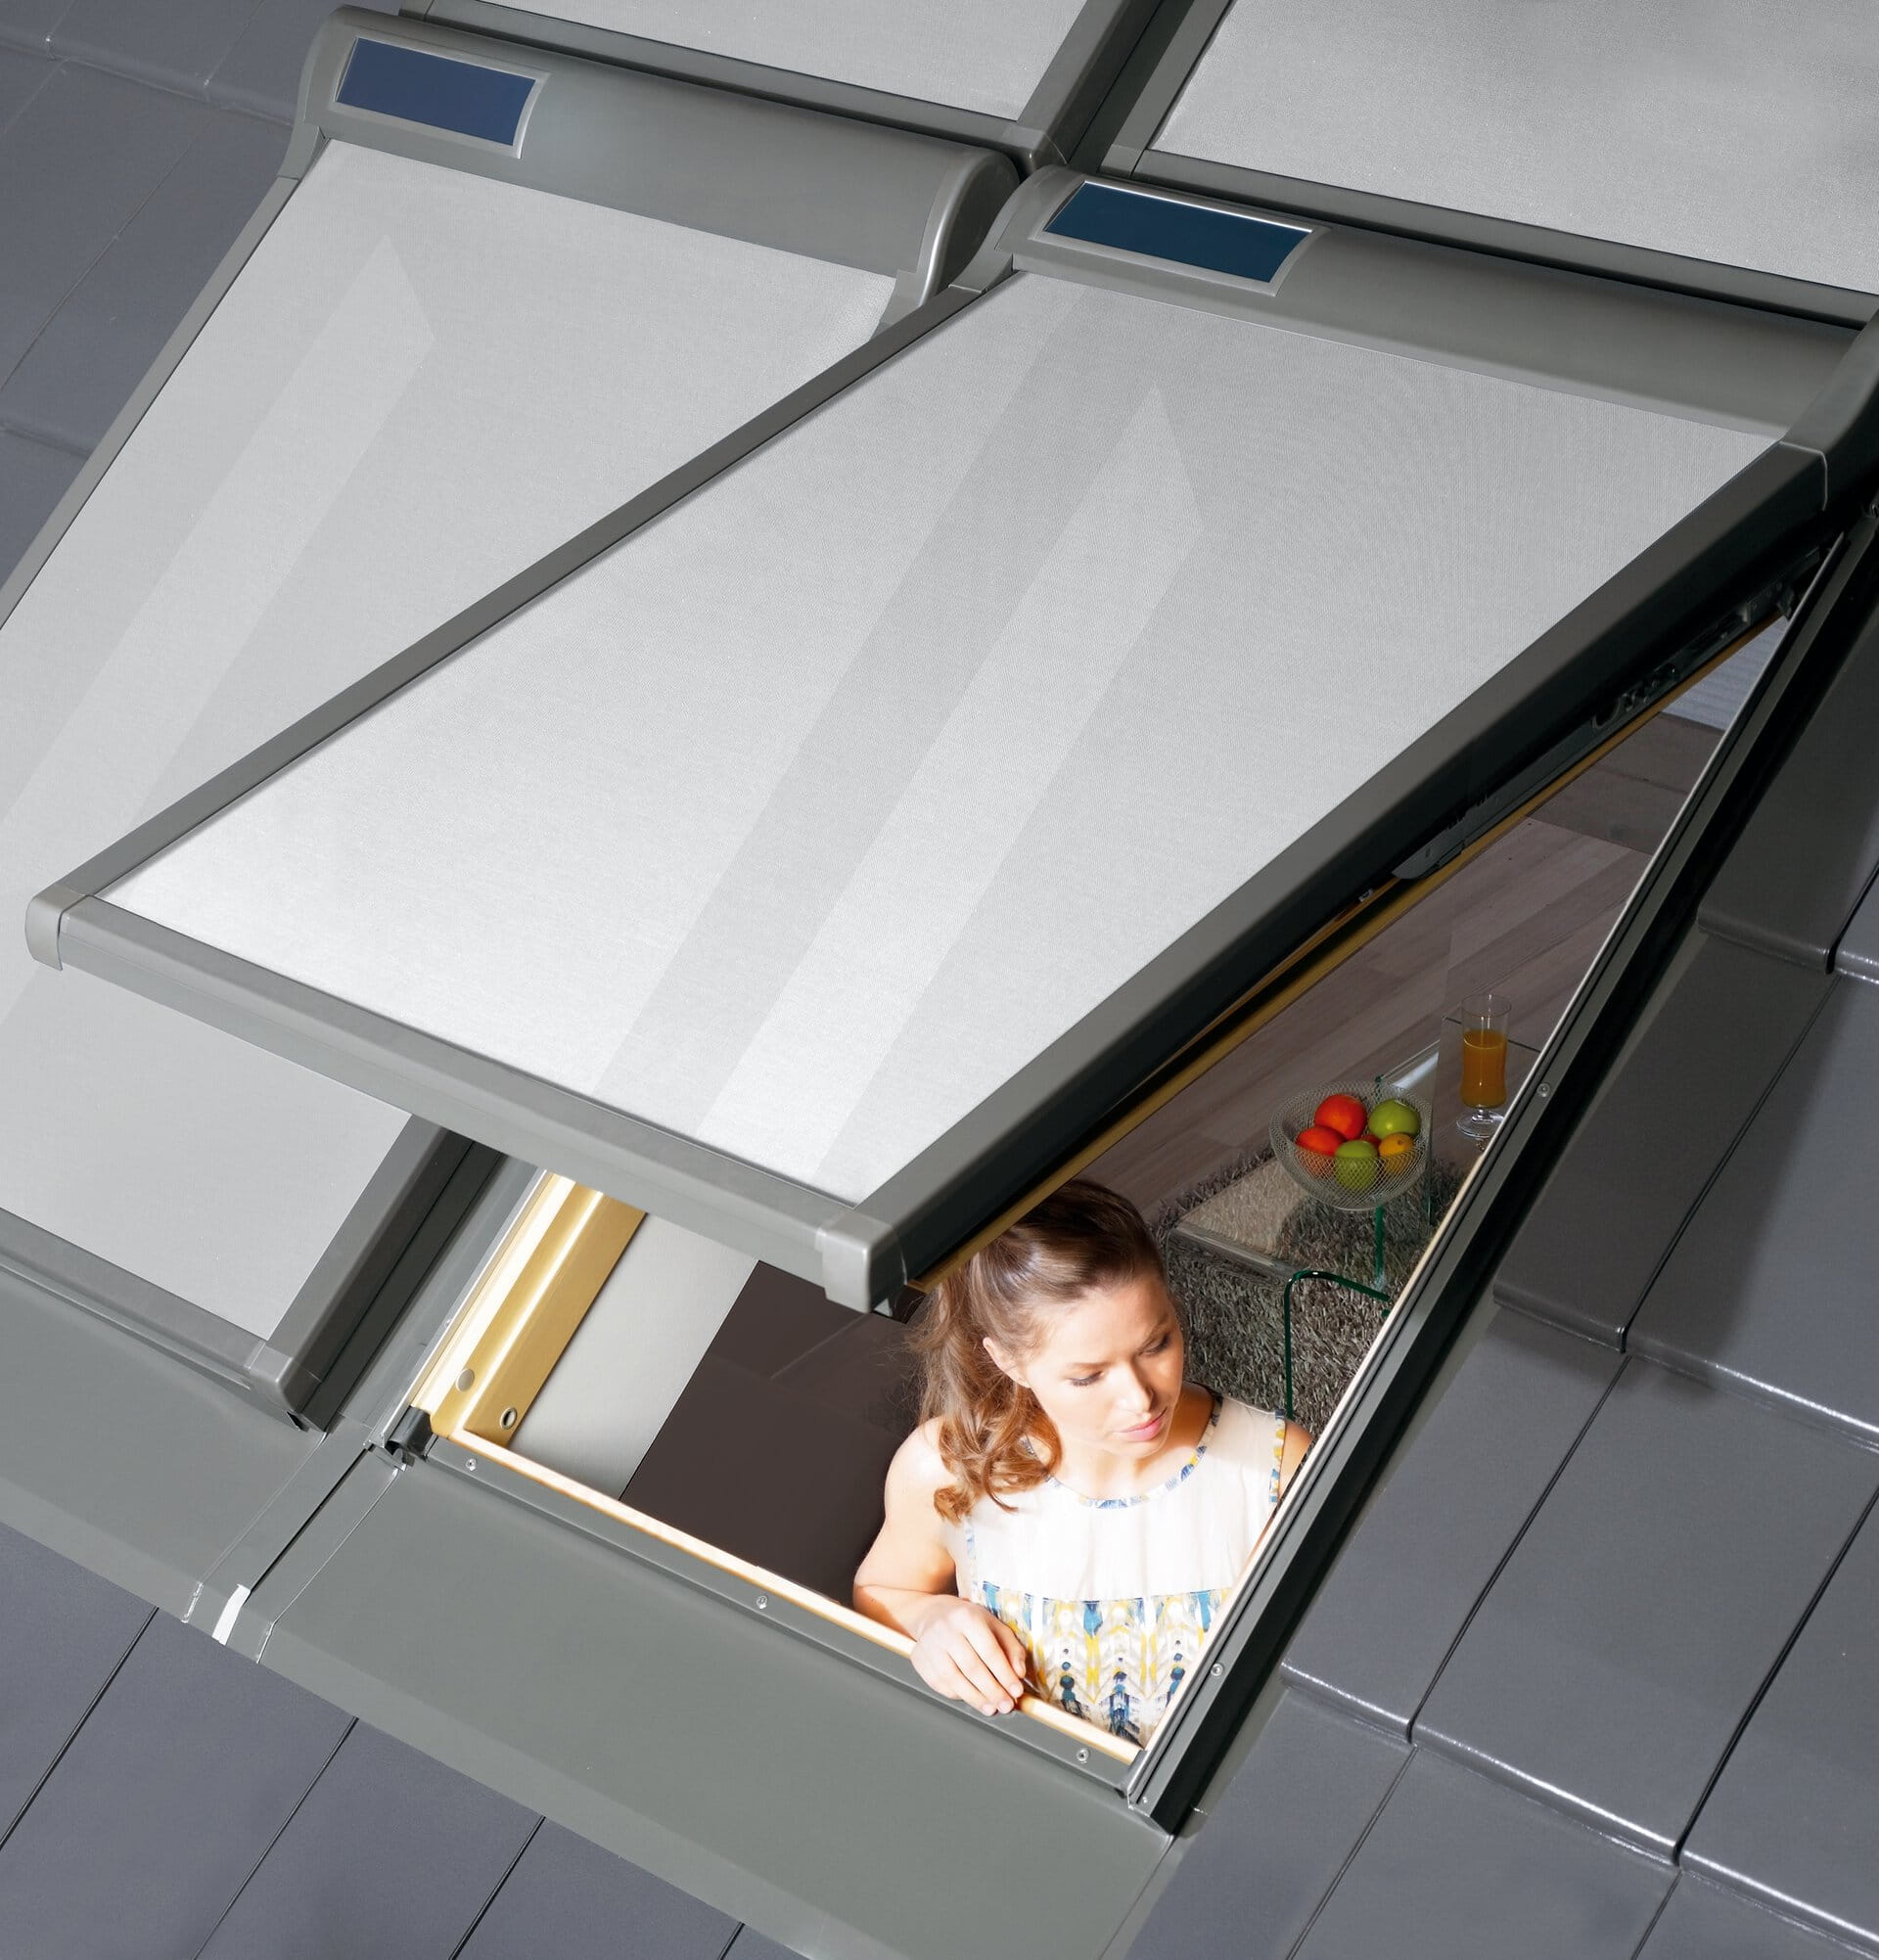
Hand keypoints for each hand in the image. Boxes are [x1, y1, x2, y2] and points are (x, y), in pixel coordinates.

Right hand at [909, 1597, 1031, 1715]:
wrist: (933, 1613)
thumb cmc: (968, 1621)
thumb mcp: (994, 1624)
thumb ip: (1011, 1647)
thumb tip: (1019, 1672)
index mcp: (967, 1617)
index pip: (989, 1650)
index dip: (1004, 1674)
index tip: (1016, 1691)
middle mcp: (945, 1630)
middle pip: (971, 1667)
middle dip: (992, 1691)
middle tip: (1006, 1706)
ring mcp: (929, 1645)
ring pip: (954, 1679)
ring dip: (976, 1698)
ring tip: (991, 1708)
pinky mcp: (919, 1659)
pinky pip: (939, 1684)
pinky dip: (958, 1695)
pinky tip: (972, 1698)